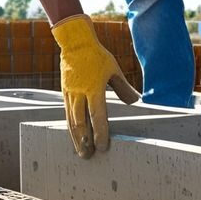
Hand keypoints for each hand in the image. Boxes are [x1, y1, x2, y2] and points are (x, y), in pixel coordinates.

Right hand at [52, 14, 139, 157]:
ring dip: (76, 138)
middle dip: (85, 141)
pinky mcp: (64, 93)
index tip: (103, 146)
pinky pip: (66, 114)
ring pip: (71, 121)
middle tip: (89, 156)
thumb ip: (123, 87)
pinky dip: (70, 127)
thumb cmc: (97, 56)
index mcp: (94, 88)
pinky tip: (74, 136)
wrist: (74, 43)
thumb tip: (135, 101)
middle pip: (81, 123)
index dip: (101, 133)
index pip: (98, 116)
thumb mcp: (113, 70)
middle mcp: (80, 93)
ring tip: (80, 152)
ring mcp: (70, 94)